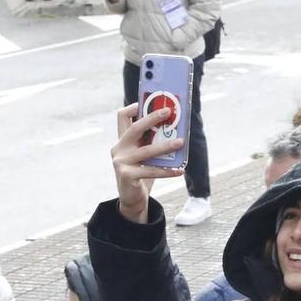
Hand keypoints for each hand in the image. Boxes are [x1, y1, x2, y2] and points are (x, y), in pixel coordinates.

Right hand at [111, 103, 184, 223]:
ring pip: (147, 150)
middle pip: (135, 128)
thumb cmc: (142, 173)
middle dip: (152, 118)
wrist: (132, 199)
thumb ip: (153, 143)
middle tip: (169, 112)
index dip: (133, 107)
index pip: (122, 117)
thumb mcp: (146, 155)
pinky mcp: (126, 175)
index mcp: (123, 140)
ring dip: (165, 146)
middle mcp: (119, 148)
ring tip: (181, 142)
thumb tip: (177, 130)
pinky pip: (151, 171)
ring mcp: (121, 162)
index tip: (148, 101)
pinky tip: (180, 170)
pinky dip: (167, 171)